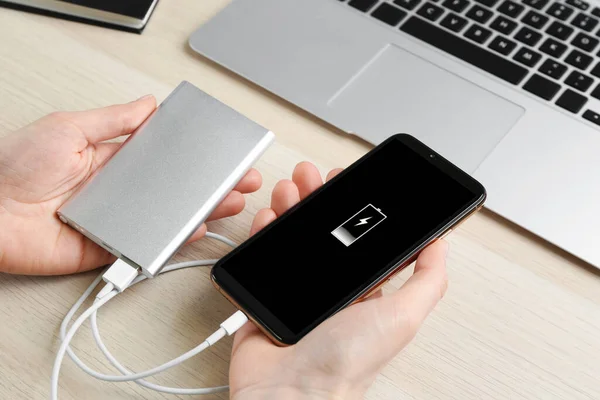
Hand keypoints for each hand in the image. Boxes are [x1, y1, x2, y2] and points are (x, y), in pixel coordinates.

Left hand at [0, 96, 261, 274]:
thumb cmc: (12, 165)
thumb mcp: (68, 128)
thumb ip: (112, 120)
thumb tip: (147, 105)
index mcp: (111, 158)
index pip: (165, 156)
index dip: (195, 155)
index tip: (221, 152)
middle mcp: (119, 190)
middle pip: (174, 188)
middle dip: (211, 185)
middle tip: (239, 181)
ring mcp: (117, 219)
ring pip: (167, 218)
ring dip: (201, 212)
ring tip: (228, 203)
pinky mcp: (109, 247)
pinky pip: (147, 246)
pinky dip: (172, 241)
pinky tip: (194, 230)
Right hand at [229, 162, 448, 399]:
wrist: (290, 394)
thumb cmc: (345, 365)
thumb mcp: (402, 317)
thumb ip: (427, 280)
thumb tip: (441, 244)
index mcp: (364, 292)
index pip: (359, 238)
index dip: (353, 207)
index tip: (345, 182)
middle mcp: (331, 290)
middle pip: (323, 231)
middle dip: (317, 197)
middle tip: (312, 176)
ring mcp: (297, 294)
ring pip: (292, 238)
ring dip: (291, 206)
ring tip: (289, 189)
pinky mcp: (266, 299)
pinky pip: (262, 258)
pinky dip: (262, 232)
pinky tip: (269, 218)